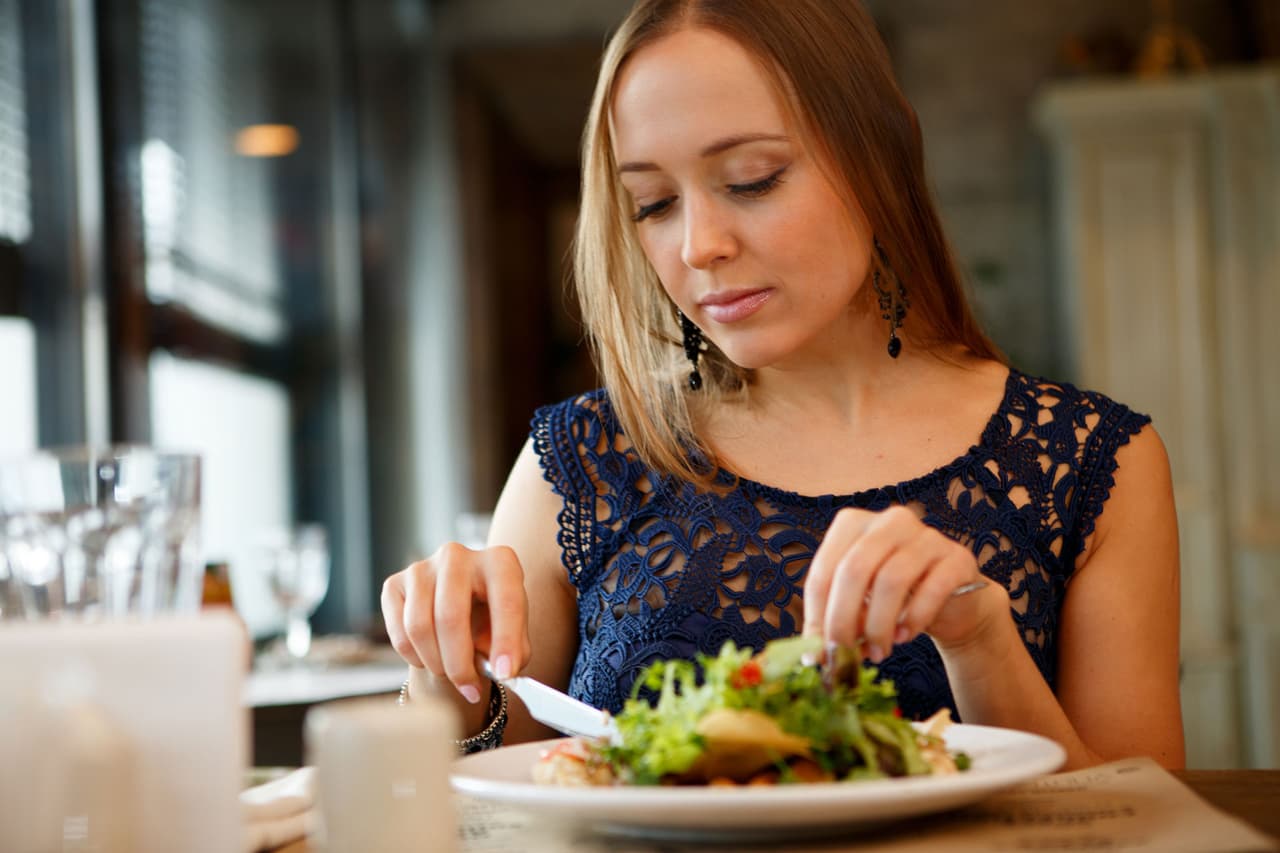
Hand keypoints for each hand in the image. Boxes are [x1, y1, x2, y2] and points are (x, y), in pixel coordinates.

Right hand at [381, 542, 531, 703]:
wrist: (459, 609)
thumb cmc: (491, 623)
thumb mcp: (513, 634)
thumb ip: (514, 652)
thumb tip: (503, 671)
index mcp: (499, 561)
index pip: (505, 599)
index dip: (506, 640)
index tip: (505, 674)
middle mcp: (458, 555)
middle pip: (450, 616)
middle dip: (459, 663)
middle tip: (470, 690)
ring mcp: (421, 567)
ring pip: (419, 627)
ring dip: (436, 663)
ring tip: (450, 673)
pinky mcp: (394, 584)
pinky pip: (399, 632)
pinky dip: (415, 657)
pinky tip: (430, 658)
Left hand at [802, 506, 1002, 660]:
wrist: (952, 603)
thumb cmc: (894, 600)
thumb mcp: (859, 606)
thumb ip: (836, 621)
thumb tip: (815, 654)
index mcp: (853, 524)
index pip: (824, 569)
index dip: (817, 614)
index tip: (817, 651)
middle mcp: (889, 521)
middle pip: (854, 570)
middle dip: (844, 619)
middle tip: (843, 654)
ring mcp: (926, 536)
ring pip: (891, 580)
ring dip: (879, 625)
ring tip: (877, 651)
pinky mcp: (956, 557)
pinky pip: (932, 589)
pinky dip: (914, 619)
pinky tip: (905, 636)